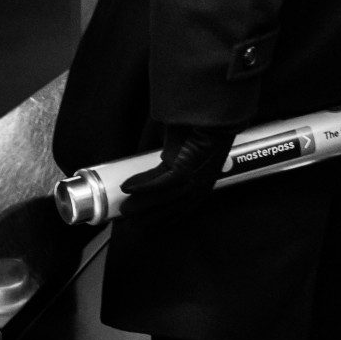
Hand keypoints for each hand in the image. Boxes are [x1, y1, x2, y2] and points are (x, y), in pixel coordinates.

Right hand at [119, 124, 233, 222]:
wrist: (214, 116)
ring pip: (164, 198)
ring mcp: (194, 178)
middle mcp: (199, 183)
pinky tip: (128, 188)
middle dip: (151, 216)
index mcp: (201, 180)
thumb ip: (166, 154)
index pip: (182, 206)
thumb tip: (149, 155)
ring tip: (126, 210)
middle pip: (172, 207)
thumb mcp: (181, 145)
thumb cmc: (201, 126)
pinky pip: (161, 183)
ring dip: (142, 204)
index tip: (148, 221)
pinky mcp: (186, 169)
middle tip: (133, 223)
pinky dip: (143, 186)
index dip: (164, 214)